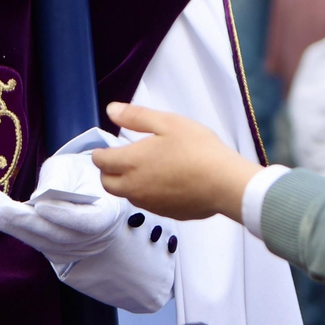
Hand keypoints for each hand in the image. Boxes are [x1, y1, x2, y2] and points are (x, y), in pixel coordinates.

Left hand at [0, 149, 125, 263]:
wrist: (85, 186)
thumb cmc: (79, 172)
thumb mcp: (71, 166)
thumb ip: (58, 180)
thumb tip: (37, 200)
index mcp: (108, 213)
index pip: (88, 221)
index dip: (64, 215)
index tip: (39, 204)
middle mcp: (96, 239)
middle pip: (59, 235)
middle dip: (25, 220)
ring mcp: (78, 250)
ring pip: (44, 243)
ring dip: (14, 226)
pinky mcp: (60, 253)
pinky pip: (38, 244)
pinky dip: (17, 231)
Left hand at [91, 103, 260, 221]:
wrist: (225, 184)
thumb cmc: (198, 149)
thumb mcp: (168, 123)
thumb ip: (136, 117)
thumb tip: (111, 110)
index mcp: (131, 162)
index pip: (100, 162)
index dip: (100, 153)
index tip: (106, 147)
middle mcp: (134, 187)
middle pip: (107, 184)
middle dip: (107, 171)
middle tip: (120, 159)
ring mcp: (149, 203)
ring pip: (126, 195)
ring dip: (126, 183)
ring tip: (144, 169)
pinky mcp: (165, 213)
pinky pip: (147, 204)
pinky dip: (147, 193)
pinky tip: (164, 182)